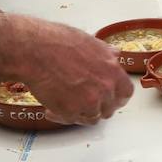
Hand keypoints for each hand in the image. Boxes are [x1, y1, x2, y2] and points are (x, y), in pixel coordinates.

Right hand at [17, 20, 133, 124]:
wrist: (35, 51)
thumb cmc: (57, 42)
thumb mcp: (89, 41)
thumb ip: (105, 53)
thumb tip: (114, 54)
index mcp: (111, 69)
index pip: (126, 92)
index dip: (118, 97)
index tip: (112, 98)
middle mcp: (104, 88)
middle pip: (109, 108)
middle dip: (98, 106)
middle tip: (85, 102)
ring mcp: (88, 102)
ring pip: (92, 118)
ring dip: (81, 113)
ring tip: (67, 103)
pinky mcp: (70, 112)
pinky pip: (71, 121)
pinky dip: (62, 117)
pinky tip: (52, 108)